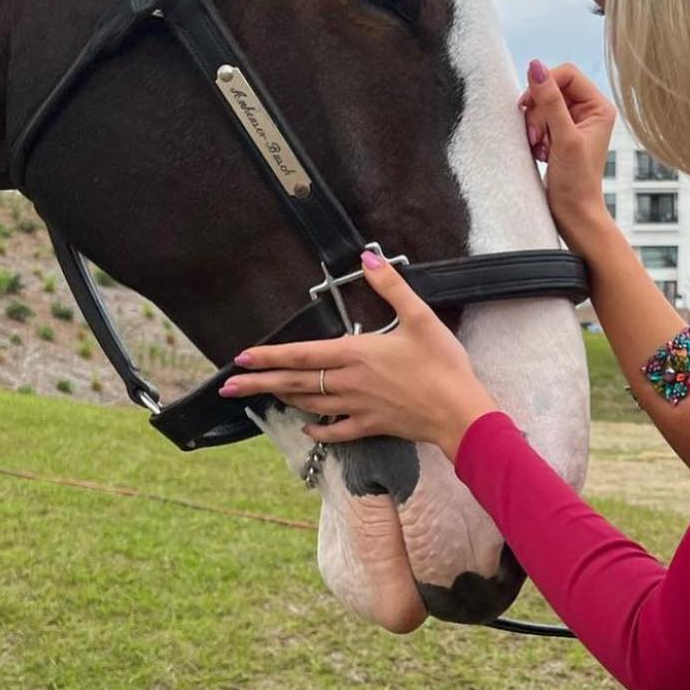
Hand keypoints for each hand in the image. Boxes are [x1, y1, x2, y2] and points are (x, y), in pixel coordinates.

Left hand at [218, 253, 498, 459]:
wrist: (460, 413)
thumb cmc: (443, 365)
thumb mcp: (420, 317)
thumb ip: (391, 287)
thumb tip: (368, 258)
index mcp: (355, 355)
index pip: (301, 354)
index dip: (269, 356)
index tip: (241, 358)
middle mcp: (349, 383)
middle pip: (295, 383)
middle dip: (260, 384)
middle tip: (229, 388)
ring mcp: (358, 408)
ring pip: (311, 405)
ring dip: (284, 400)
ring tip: (262, 397)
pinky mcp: (373, 426)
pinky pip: (337, 431)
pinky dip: (319, 431)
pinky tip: (308, 428)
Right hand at [518, 60, 616, 251]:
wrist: (572, 213)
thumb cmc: (576, 181)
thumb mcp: (563, 138)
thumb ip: (550, 101)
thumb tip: (535, 66)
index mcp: (599, 106)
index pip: (567, 74)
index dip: (545, 85)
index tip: (530, 106)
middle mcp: (588, 111)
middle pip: (551, 88)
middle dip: (538, 110)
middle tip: (537, 136)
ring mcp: (572, 122)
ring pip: (541, 104)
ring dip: (534, 124)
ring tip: (540, 147)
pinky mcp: (559, 133)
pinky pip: (537, 119)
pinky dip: (534, 133)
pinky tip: (540, 151)